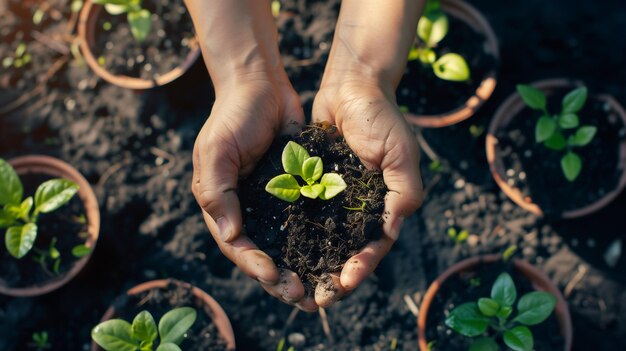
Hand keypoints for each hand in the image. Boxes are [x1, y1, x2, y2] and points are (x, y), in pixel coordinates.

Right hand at [192, 74, 317, 311]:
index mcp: (223, 204)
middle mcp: (248, 208)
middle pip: (264, 252)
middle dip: (282, 278)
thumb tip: (230, 236)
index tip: (276, 276)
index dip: (255, 265)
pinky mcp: (297, 188)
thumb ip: (217, 192)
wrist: (261, 83)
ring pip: (288, 243)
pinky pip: (307, 218)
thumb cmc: (232, 114)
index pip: (237, 245)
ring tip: (323, 286)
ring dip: (303, 266)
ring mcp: (274, 200)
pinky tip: (336, 253)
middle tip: (304, 296)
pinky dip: (319, 238)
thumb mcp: (215, 150)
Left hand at [311, 80, 423, 306]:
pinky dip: (294, 234)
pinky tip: (279, 250)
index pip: (373, 246)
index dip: (360, 268)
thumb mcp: (401, 153)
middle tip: (315, 299)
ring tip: (294, 284)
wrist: (351, 86)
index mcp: (383, 205)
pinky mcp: (312, 184)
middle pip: (346, 251)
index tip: (343, 285)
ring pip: (322, 239)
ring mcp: (334, 197)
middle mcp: (358, 207)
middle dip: (332, 276)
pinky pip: (303, 214)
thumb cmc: (381, 118)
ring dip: (311, 263)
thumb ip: (404, 191)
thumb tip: (392, 229)